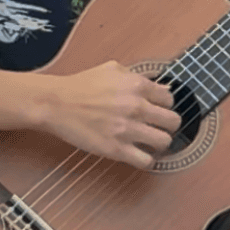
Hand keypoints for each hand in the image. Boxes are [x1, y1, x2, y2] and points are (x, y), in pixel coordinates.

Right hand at [44, 62, 181, 168]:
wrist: (56, 103)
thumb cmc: (80, 86)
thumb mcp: (112, 69)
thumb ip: (136, 76)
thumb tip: (157, 85)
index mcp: (137, 85)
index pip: (170, 99)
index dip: (165, 106)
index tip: (158, 110)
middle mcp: (136, 106)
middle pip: (173, 121)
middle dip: (168, 125)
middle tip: (157, 127)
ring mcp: (127, 129)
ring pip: (164, 142)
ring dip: (159, 143)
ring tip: (150, 142)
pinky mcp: (116, 149)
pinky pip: (146, 161)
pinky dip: (146, 160)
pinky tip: (138, 155)